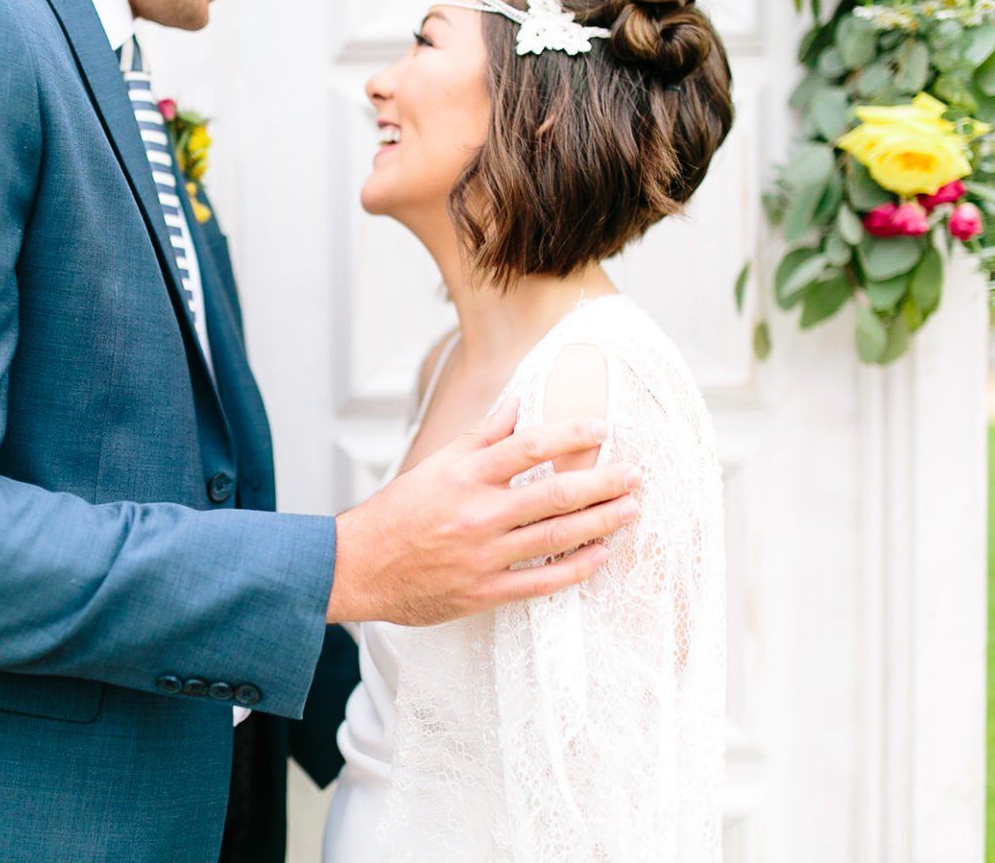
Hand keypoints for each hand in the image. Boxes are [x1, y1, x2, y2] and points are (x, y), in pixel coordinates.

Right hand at [326, 398, 639, 625]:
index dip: (571, 435)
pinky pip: (542, 581)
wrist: (358, 567)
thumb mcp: (435, 465)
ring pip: (558, 537)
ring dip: (602, 522)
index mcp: (465, 476)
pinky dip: (576, 568)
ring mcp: (484, 555)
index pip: (529, 446)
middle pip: (557, 493)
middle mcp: (479, 513)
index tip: (602, 431)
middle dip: (604, 483)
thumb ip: (479, 435)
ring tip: (631, 509)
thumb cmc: (396, 513)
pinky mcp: (485, 592)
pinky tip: (600, 555)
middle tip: (636, 475)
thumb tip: (516, 403)